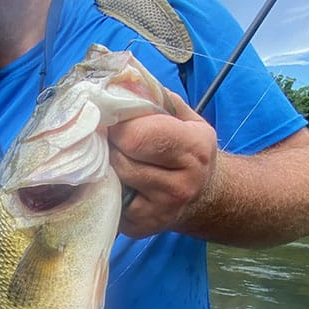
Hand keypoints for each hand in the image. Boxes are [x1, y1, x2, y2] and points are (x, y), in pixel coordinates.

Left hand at [108, 92, 217, 238]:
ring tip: (111, 155)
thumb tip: (119, 80)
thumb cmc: (188, 150)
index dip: (117, 124)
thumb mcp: (186, 119)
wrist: (203, 197)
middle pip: (121, 158)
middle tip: (106, 136)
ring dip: (104, 164)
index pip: (137, 136)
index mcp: (194, 151)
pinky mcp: (139, 229)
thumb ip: (156, 98)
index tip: (110, 117)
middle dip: (109, 144)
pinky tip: (113, 178)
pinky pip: (107, 200)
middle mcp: (180, 186)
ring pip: (112, 179)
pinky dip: (104, 186)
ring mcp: (158, 212)